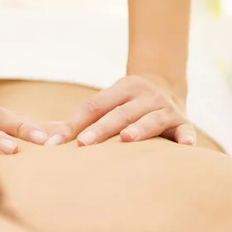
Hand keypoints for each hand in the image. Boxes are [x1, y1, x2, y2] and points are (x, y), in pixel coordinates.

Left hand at [44, 75, 195, 145]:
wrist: (167, 86)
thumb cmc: (125, 104)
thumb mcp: (106, 104)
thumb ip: (78, 120)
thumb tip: (45, 138)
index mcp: (121, 88)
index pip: (95, 104)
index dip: (75, 122)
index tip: (57, 142)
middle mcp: (143, 96)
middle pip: (120, 113)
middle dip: (102, 128)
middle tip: (84, 143)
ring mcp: (164, 108)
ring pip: (151, 119)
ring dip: (140, 128)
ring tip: (127, 139)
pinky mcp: (182, 122)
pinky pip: (185, 129)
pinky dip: (186, 136)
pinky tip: (186, 145)